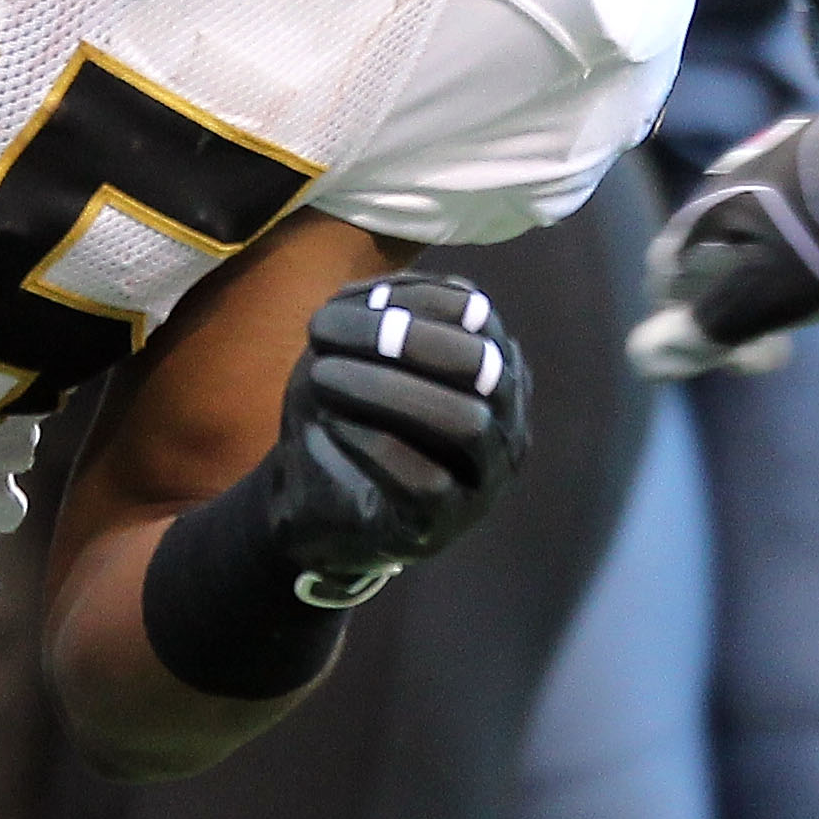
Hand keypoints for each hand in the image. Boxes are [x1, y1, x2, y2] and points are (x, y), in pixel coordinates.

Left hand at [250, 274, 536, 603]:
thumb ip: (382, 317)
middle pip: (482, 364)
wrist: (312, 500)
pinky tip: (330, 423)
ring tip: (320, 375)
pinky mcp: (445, 523)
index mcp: (492, 369)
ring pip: (466, 422)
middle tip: (333, 332)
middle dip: (406, 340)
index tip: (354, 298)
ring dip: (387, 390)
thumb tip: (387, 295)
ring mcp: (484, 479)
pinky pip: (428, 481)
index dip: (420, 299)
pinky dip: (373, 445)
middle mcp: (506, 422)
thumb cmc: (345, 412)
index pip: (478, 316)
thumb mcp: (357, 354)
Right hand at [629, 103, 818, 379]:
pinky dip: (795, 235)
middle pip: (706, 254)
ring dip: (763, 267)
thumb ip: (703, 330)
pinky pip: (786, 202)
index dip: (689, 327)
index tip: (743, 355)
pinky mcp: (809, 147)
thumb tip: (644, 360)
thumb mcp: (765, 300)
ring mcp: (766, 159)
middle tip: (778, 338)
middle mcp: (722, 184)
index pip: (664, 280)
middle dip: (730, 301)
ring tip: (808, 295)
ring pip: (747, 226)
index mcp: (701, 219)